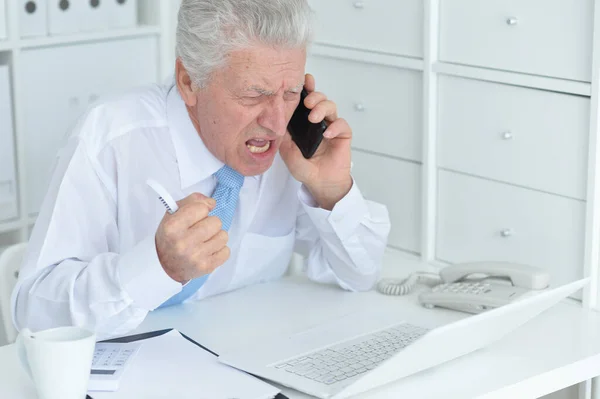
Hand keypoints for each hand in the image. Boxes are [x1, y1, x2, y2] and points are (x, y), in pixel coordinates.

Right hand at [155, 193, 229, 283]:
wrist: (165, 266)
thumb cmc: (171, 238)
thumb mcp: (173, 215)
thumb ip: (192, 201)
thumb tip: (211, 203)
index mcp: (172, 227)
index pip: (201, 208)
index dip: (201, 210)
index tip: (196, 216)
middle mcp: (183, 242)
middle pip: (216, 222)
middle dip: (210, 224)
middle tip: (200, 230)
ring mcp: (196, 256)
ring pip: (223, 236)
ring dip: (216, 236)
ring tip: (204, 241)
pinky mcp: (206, 267)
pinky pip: (226, 251)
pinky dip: (219, 250)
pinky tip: (208, 251)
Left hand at [279, 73, 352, 209]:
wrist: (319, 184)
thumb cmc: (305, 169)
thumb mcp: (287, 151)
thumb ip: (283, 135)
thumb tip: (276, 119)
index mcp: (304, 122)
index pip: (306, 100)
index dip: (306, 87)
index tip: (304, 79)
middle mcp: (318, 121)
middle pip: (320, 98)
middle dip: (314, 95)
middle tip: (307, 102)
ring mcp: (331, 127)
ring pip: (331, 106)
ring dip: (323, 108)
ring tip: (314, 118)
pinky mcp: (343, 135)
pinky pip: (342, 124)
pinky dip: (335, 126)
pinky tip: (327, 134)